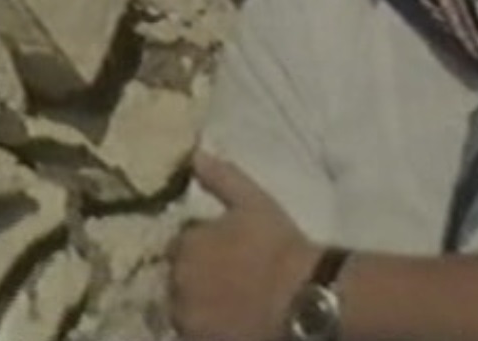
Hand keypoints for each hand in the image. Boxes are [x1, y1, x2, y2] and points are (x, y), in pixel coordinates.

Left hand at [170, 152, 319, 340]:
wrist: (301, 295)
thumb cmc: (279, 245)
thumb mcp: (254, 202)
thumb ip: (222, 178)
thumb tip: (195, 154)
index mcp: (187, 244)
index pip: (181, 246)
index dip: (202, 249)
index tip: (224, 254)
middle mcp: (177, 281)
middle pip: (179, 279)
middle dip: (196, 277)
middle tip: (229, 280)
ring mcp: (185, 316)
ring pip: (184, 308)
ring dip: (199, 304)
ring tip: (230, 303)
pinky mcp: (196, 340)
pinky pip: (192, 332)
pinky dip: (205, 327)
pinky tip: (229, 321)